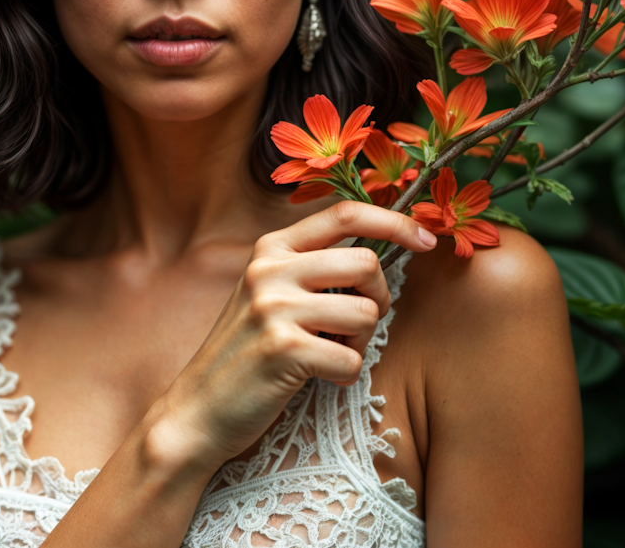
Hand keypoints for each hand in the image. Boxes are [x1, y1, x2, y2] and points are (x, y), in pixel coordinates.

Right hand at [150, 201, 436, 469]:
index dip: (394, 222)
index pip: (344, 214)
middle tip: (357, 325)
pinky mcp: (283, 349)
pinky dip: (344, 375)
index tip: (426, 238)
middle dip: (379, 298)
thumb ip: (311, 266)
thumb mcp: (267, 292)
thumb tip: (379, 250)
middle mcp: (269, 269)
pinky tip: (315, 377)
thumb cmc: (246, 352)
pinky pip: (351, 361)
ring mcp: (274, 307)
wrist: (198, 409)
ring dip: (359, 344)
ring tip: (327, 353)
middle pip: (366, 263)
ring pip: (366, 314)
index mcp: (270, 248)